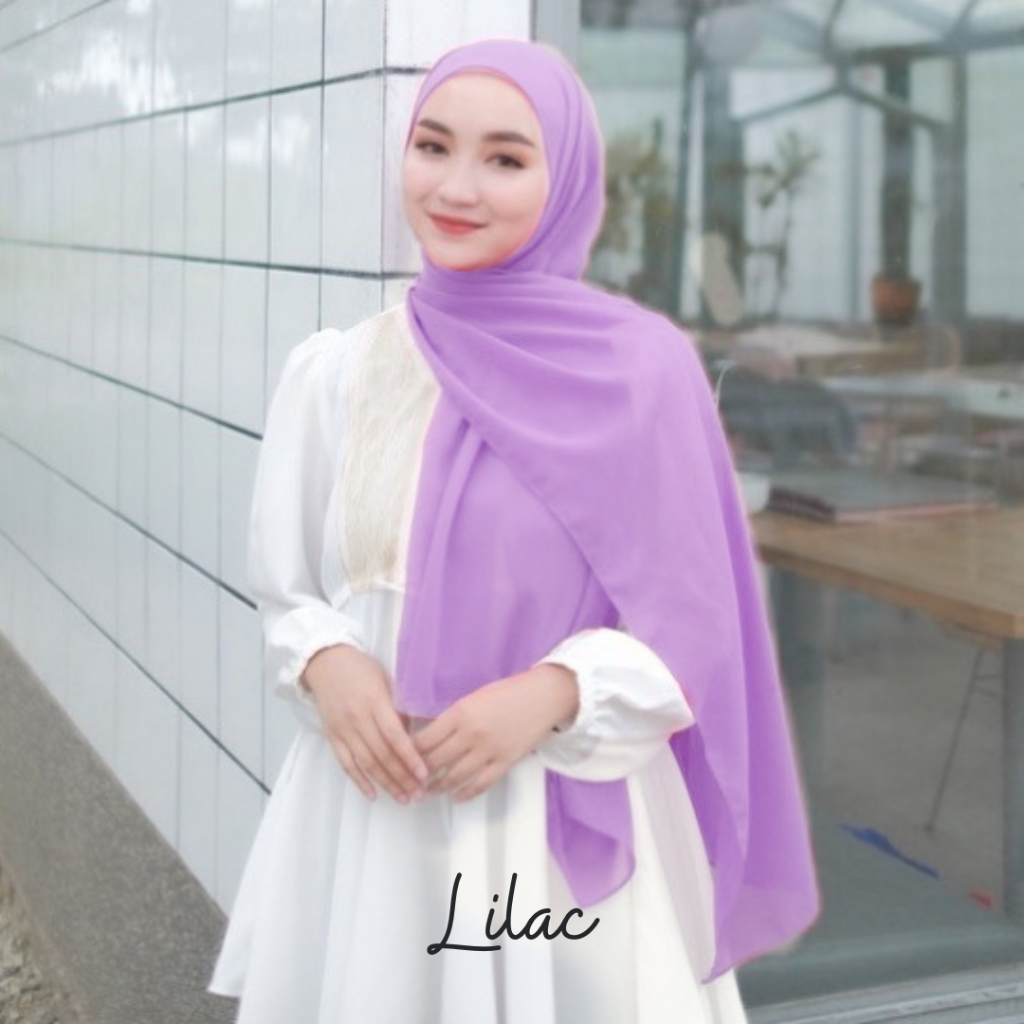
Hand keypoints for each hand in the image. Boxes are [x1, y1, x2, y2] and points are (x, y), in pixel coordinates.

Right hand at [302, 644, 428, 802]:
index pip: (394, 736)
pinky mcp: (332, 736)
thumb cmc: (361, 669)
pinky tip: (373, 794)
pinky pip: (346, 764)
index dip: (410, 757)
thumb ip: (399, 707)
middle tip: (419, 793)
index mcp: (374, 701)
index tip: (424, 774)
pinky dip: (360, 781)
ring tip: (403, 798)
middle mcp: (357, 718)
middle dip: (402, 777)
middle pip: (382, 754)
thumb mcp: (386, 680)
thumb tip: (416, 735)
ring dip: (386, 783)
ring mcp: (343, 729)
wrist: (325, 663)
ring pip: (366, 763)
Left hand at [412, 663, 578, 801]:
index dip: (410, 752)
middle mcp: (472, 733)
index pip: (425, 739)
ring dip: (437, 787)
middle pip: (435, 760)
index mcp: (461, 712)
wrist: (542, 696)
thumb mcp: (474, 697)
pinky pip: (479, 785)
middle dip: (419, 772)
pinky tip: (455, 796)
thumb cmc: (509, 692)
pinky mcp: (504, 762)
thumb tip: (431, 736)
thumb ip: (453, 717)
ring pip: (454, 777)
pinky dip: (464, 794)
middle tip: (410, 778)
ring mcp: (489, 750)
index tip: (402, 758)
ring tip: (427, 790)